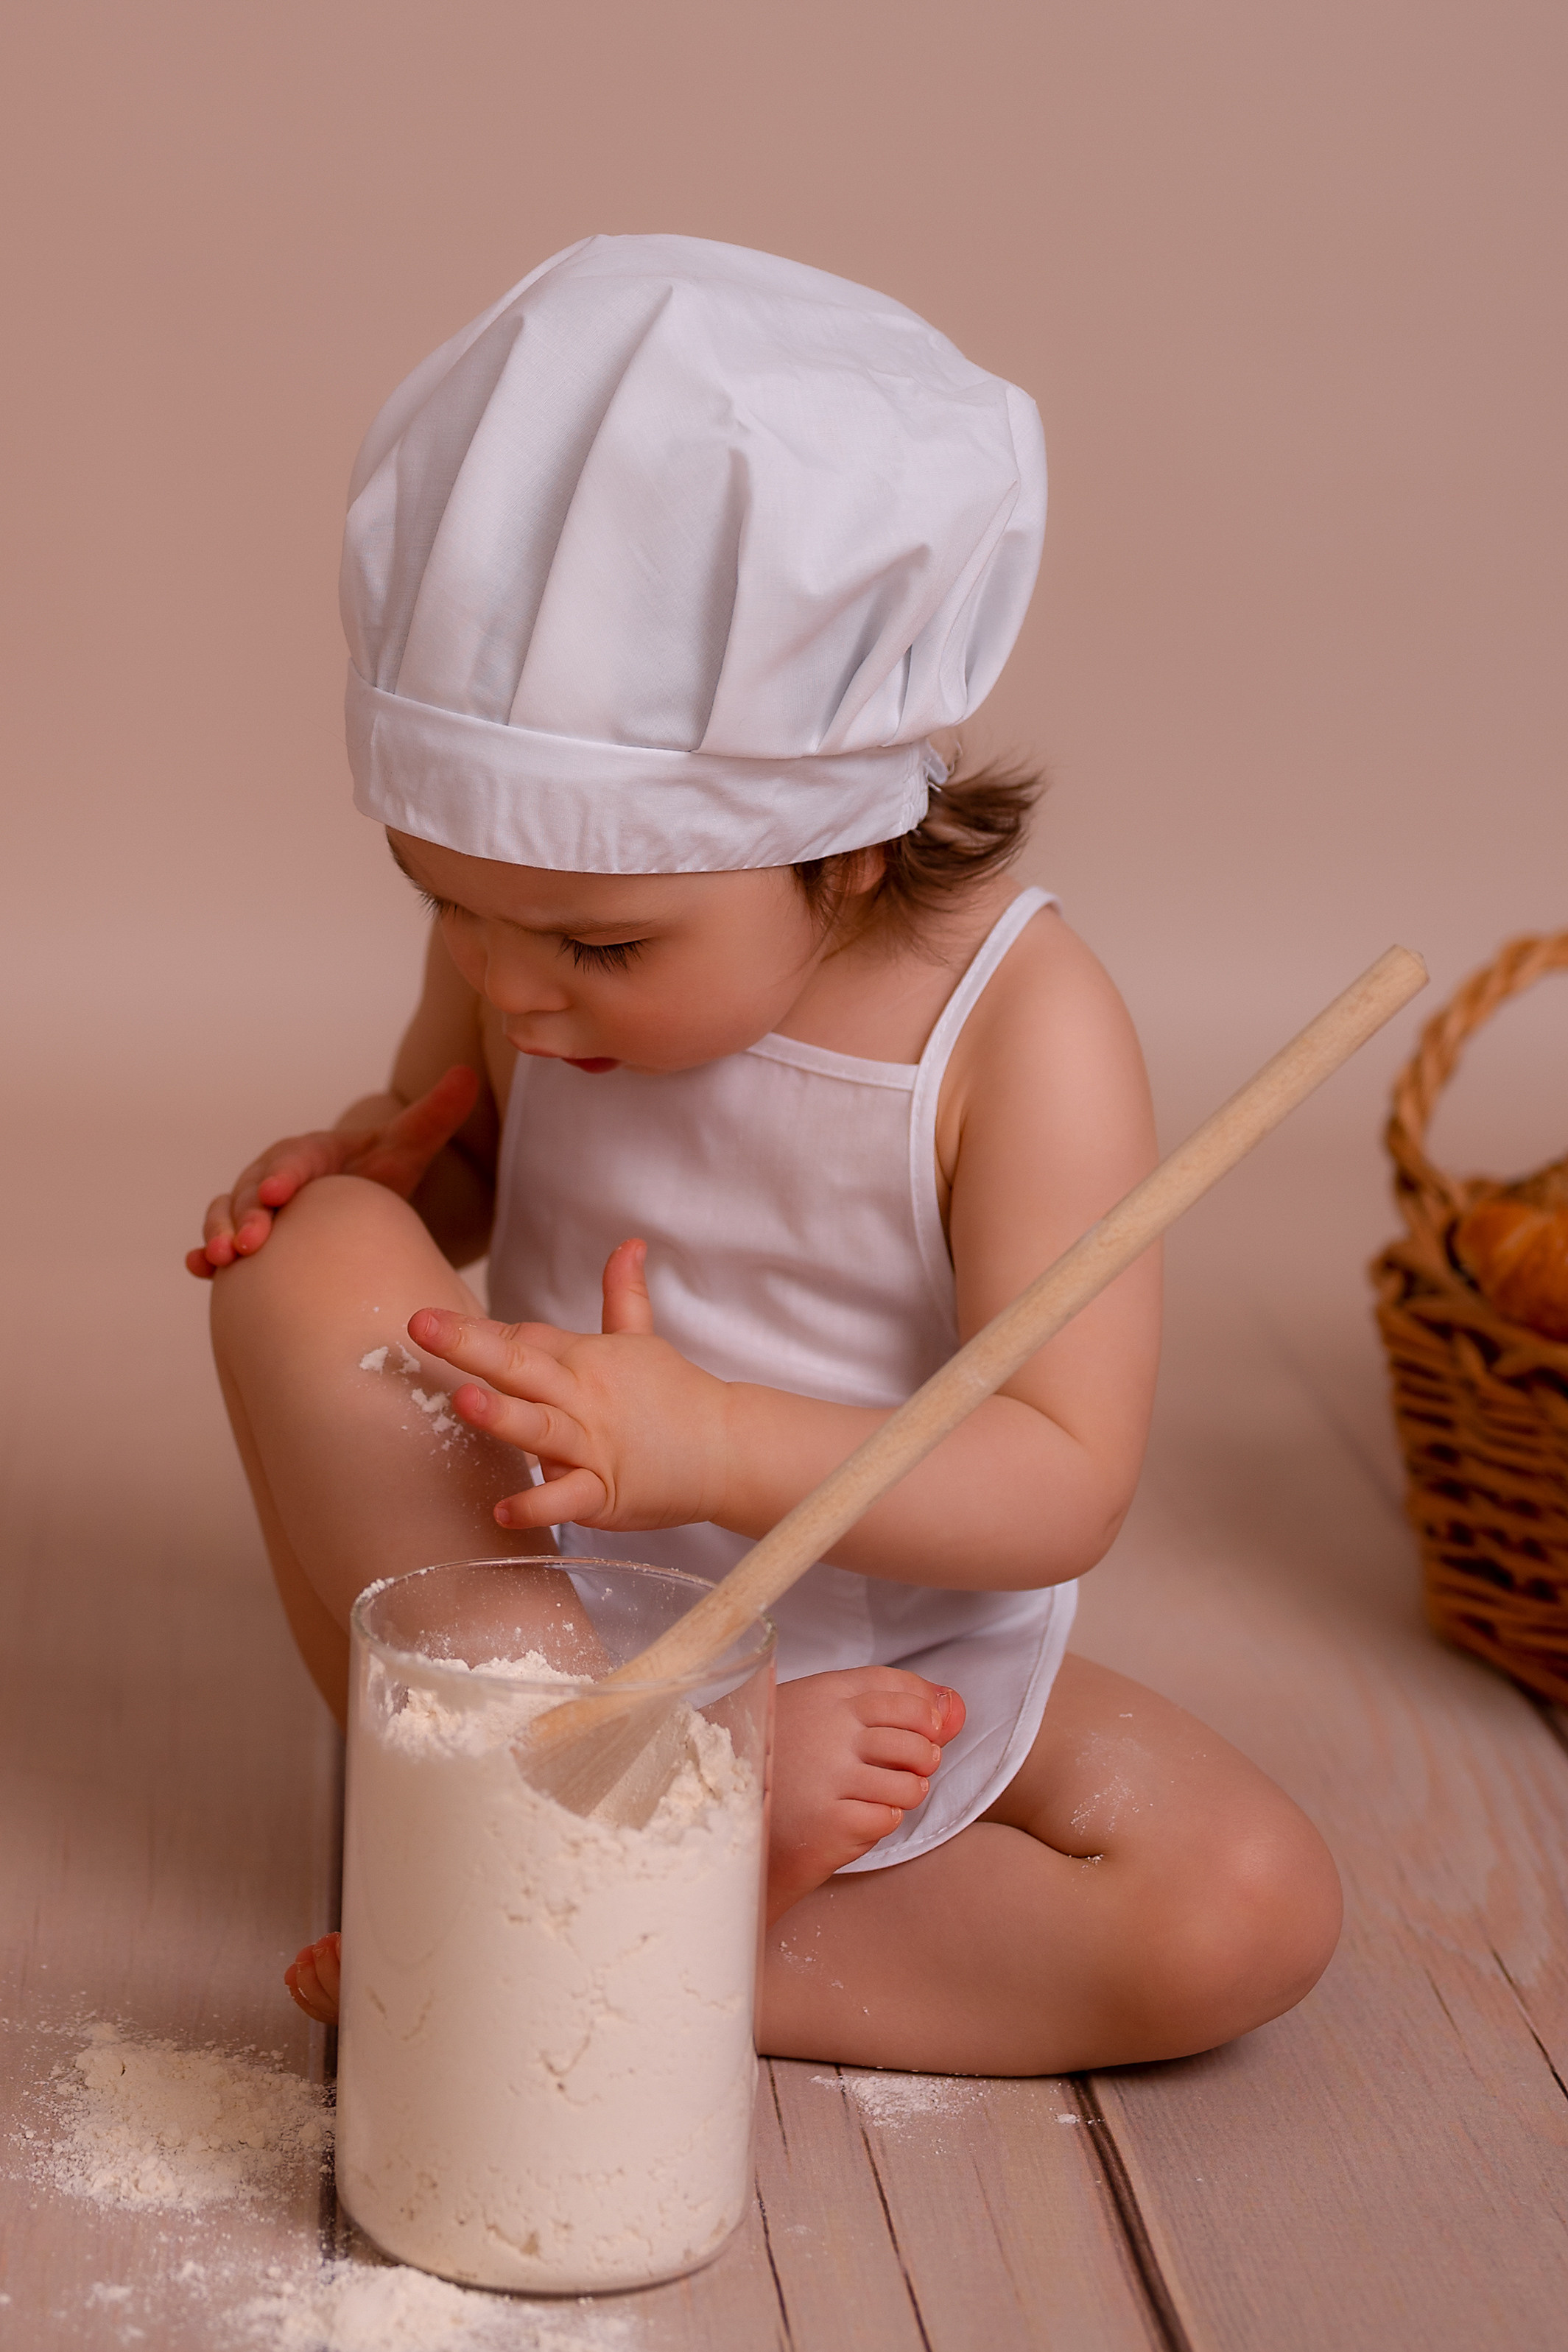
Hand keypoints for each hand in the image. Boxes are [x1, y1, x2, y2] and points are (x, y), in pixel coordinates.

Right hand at [186, 1065, 479, 1276]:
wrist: (356, 1199)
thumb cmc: (379, 1172)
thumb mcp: (408, 1146)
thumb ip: (434, 1116)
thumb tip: (467, 1074)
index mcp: (310, 1152)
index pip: (295, 1161)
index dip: (284, 1175)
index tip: (278, 1193)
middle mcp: (274, 1173)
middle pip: (253, 1191)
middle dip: (247, 1214)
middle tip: (249, 1242)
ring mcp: (253, 1203)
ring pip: (227, 1213)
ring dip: (219, 1233)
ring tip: (220, 1258)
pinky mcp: (246, 1232)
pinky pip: (217, 1240)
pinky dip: (203, 1253)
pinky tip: (198, 1268)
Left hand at [409, 1240, 733, 1532]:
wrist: (730, 1447)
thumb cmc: (676, 1395)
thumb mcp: (643, 1338)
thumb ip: (624, 1293)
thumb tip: (630, 1244)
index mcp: (585, 1359)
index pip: (522, 1340)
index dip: (478, 1332)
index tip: (431, 1323)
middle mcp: (583, 1397)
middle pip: (521, 1367)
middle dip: (470, 1346)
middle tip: (422, 1325)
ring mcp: (593, 1445)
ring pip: (541, 1428)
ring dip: (503, 1415)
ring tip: (465, 1401)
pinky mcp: (607, 1491)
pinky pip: (568, 1498)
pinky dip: (539, 1505)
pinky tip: (502, 1510)